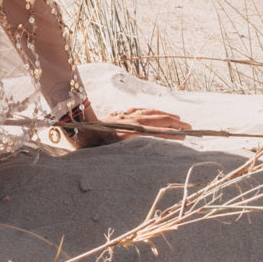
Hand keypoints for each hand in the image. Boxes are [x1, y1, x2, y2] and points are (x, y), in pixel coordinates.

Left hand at [65, 104, 189, 147]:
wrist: (74, 121)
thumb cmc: (89, 140)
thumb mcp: (108, 150)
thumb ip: (126, 149)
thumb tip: (140, 152)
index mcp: (130, 131)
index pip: (156, 131)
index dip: (171, 133)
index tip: (184, 136)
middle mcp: (130, 121)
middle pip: (156, 120)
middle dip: (174, 123)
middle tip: (188, 127)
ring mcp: (123, 116)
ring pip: (148, 112)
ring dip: (164, 115)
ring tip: (176, 118)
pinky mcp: (116, 114)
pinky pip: (137, 109)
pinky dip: (148, 110)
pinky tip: (151, 112)